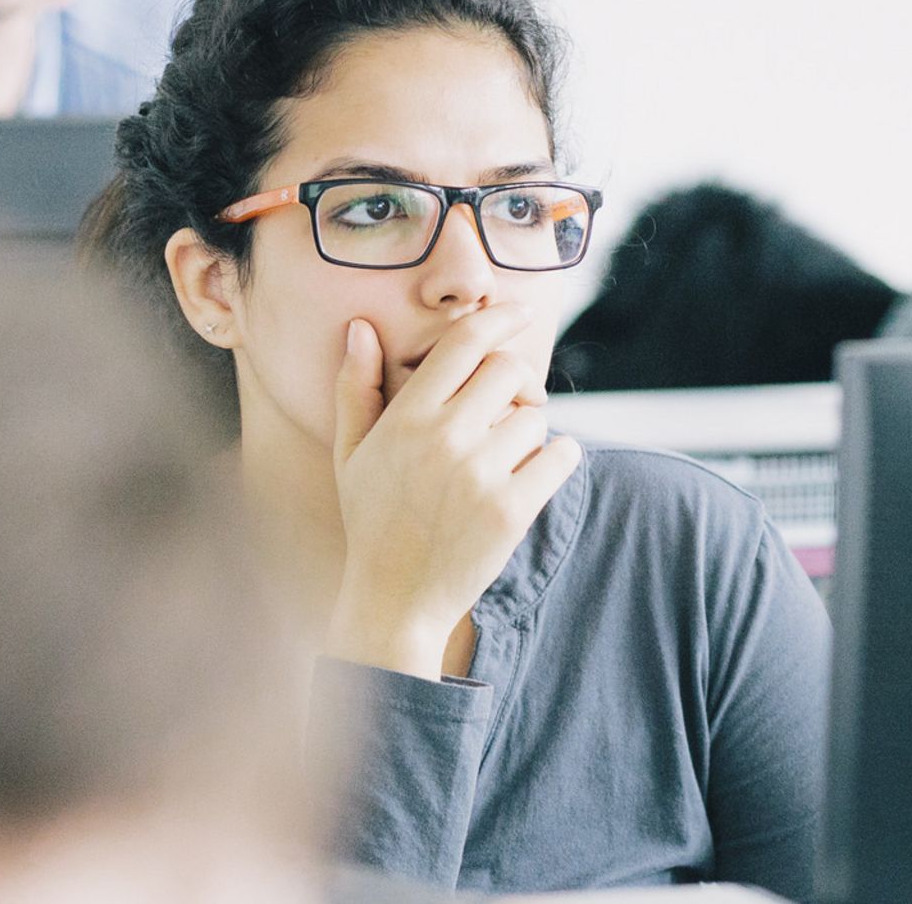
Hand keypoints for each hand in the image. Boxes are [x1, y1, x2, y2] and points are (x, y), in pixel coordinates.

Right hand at [324, 305, 582, 678]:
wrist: (395, 599)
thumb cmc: (373, 520)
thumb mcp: (351, 454)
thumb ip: (356, 388)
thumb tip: (360, 327)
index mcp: (406, 418)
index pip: (464, 343)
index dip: (498, 319)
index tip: (520, 312)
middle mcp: (443, 439)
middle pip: (508, 372)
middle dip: (515, 384)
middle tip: (509, 408)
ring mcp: (479, 476)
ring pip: (535, 418)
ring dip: (529, 432)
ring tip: (504, 461)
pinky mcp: (512, 511)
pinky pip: (560, 456)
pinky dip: (558, 458)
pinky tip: (538, 471)